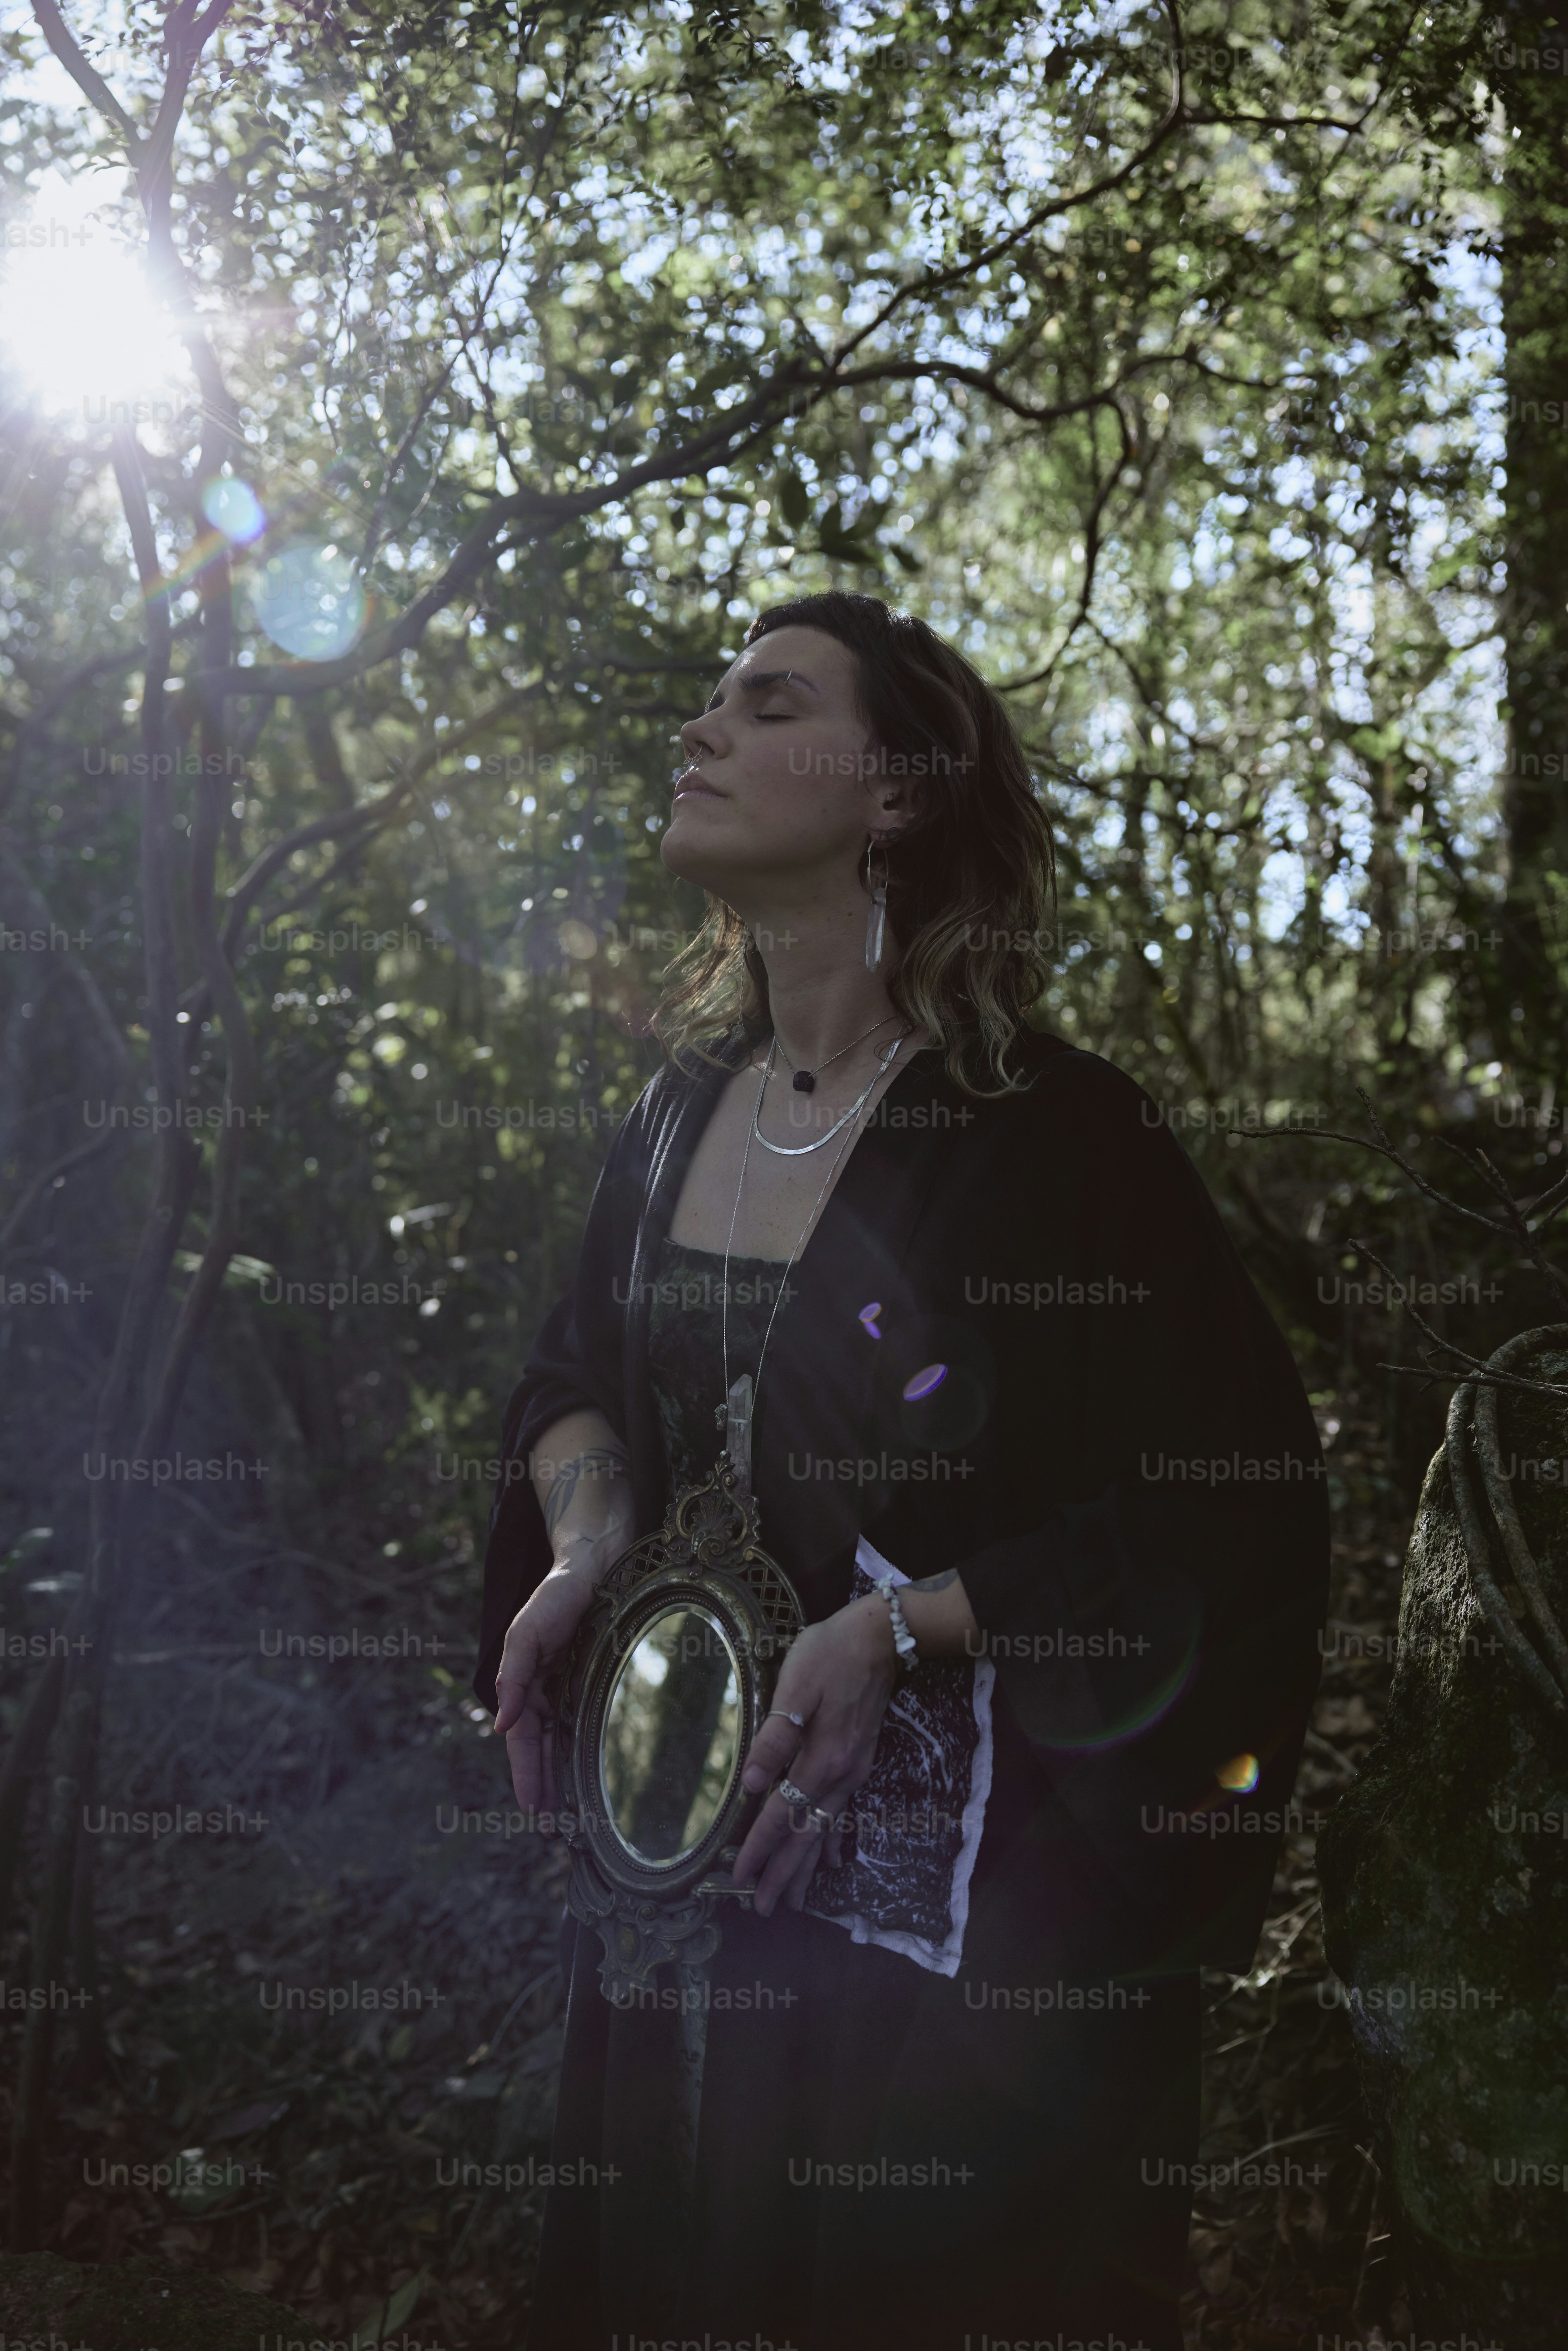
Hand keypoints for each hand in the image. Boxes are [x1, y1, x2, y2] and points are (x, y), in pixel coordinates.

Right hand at [493, 1562, 601, 1819]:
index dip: (526, 1777)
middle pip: (542, 1753)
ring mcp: (569, 1693)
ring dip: (562, 1780)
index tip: (533, 1812)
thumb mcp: (524, 1637)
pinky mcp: (593, 1686)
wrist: (590, 1571)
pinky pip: (583, 1728)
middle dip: (544, 1791)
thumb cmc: (553, 1600)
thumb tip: (501, 1726)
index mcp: (525, 1688)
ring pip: (562, 1746)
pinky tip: (589, 1777)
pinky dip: (581, 1755)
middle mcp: (546, 1696)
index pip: (523, 1743)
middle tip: (554, 1832)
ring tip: (570, 1819)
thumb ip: (513, 1680)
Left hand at [731, 1593, 897, 1917]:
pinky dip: (833, 1841)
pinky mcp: (860, 1761)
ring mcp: (854, 1770)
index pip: (782, 1814)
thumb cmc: (831, 1653)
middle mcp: (840, 1774)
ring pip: (826, 1830)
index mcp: (821, 1758)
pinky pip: (843, 1814)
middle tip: (765, 1909)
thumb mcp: (797, 1685)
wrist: (881, 1637)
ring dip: (807, 1866)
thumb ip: (775, 1735)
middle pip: (807, 1835)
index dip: (759, 1847)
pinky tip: (830, 1859)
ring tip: (795, 1898)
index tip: (739, 1878)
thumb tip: (752, 1784)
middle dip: (784, 1874)